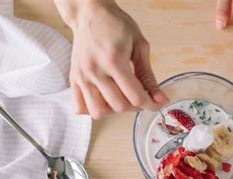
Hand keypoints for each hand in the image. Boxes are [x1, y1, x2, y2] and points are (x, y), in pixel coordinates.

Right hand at [55, 0, 167, 118]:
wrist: (89, 13)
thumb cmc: (114, 24)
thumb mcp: (139, 45)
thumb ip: (148, 75)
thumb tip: (159, 97)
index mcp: (113, 60)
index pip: (135, 96)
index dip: (151, 104)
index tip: (157, 103)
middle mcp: (94, 70)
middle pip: (119, 106)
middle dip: (135, 106)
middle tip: (139, 96)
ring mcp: (81, 76)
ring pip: (98, 112)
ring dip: (113, 110)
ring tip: (120, 98)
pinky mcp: (73, 79)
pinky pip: (80, 107)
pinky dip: (93, 109)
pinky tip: (103, 99)